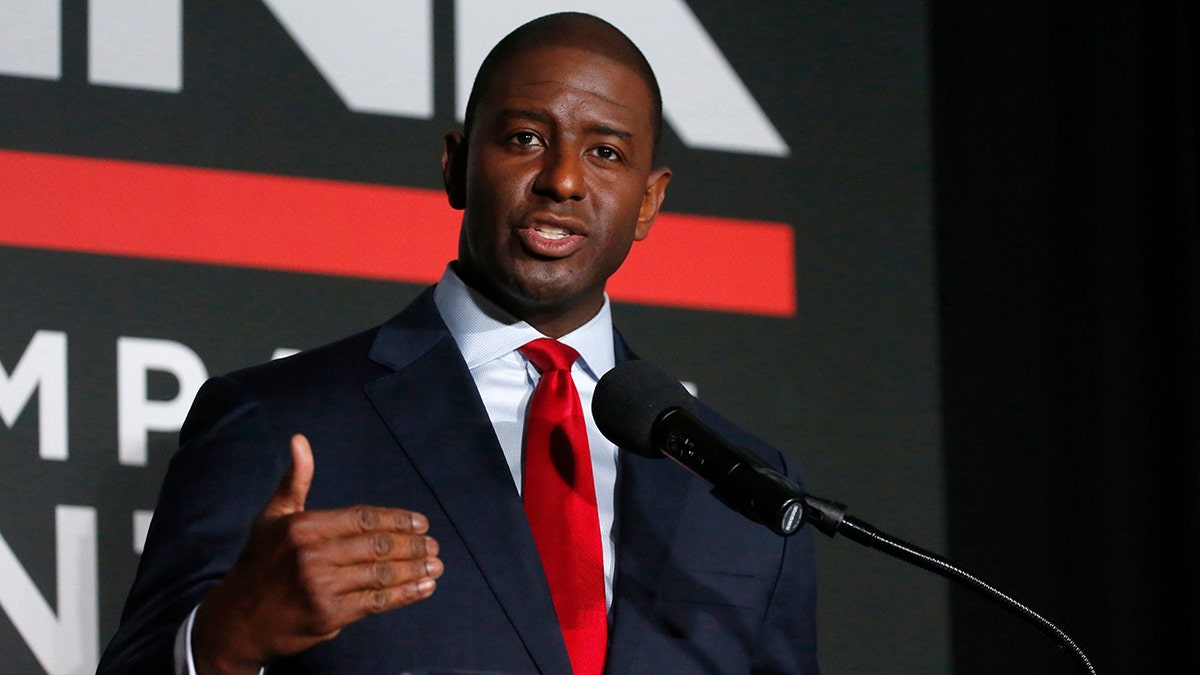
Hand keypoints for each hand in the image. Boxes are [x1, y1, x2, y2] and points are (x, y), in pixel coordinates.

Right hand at [192, 434, 442, 673]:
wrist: (237, 620)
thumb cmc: (260, 563)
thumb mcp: (273, 517)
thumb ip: (295, 480)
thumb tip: (299, 440)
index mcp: (304, 526)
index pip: (363, 518)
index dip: (397, 520)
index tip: (421, 523)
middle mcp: (313, 554)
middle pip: (377, 545)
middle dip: (412, 546)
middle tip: (434, 546)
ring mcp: (321, 586)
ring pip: (381, 574)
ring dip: (414, 570)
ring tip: (435, 566)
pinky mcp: (329, 615)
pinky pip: (376, 601)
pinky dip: (404, 595)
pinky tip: (423, 588)